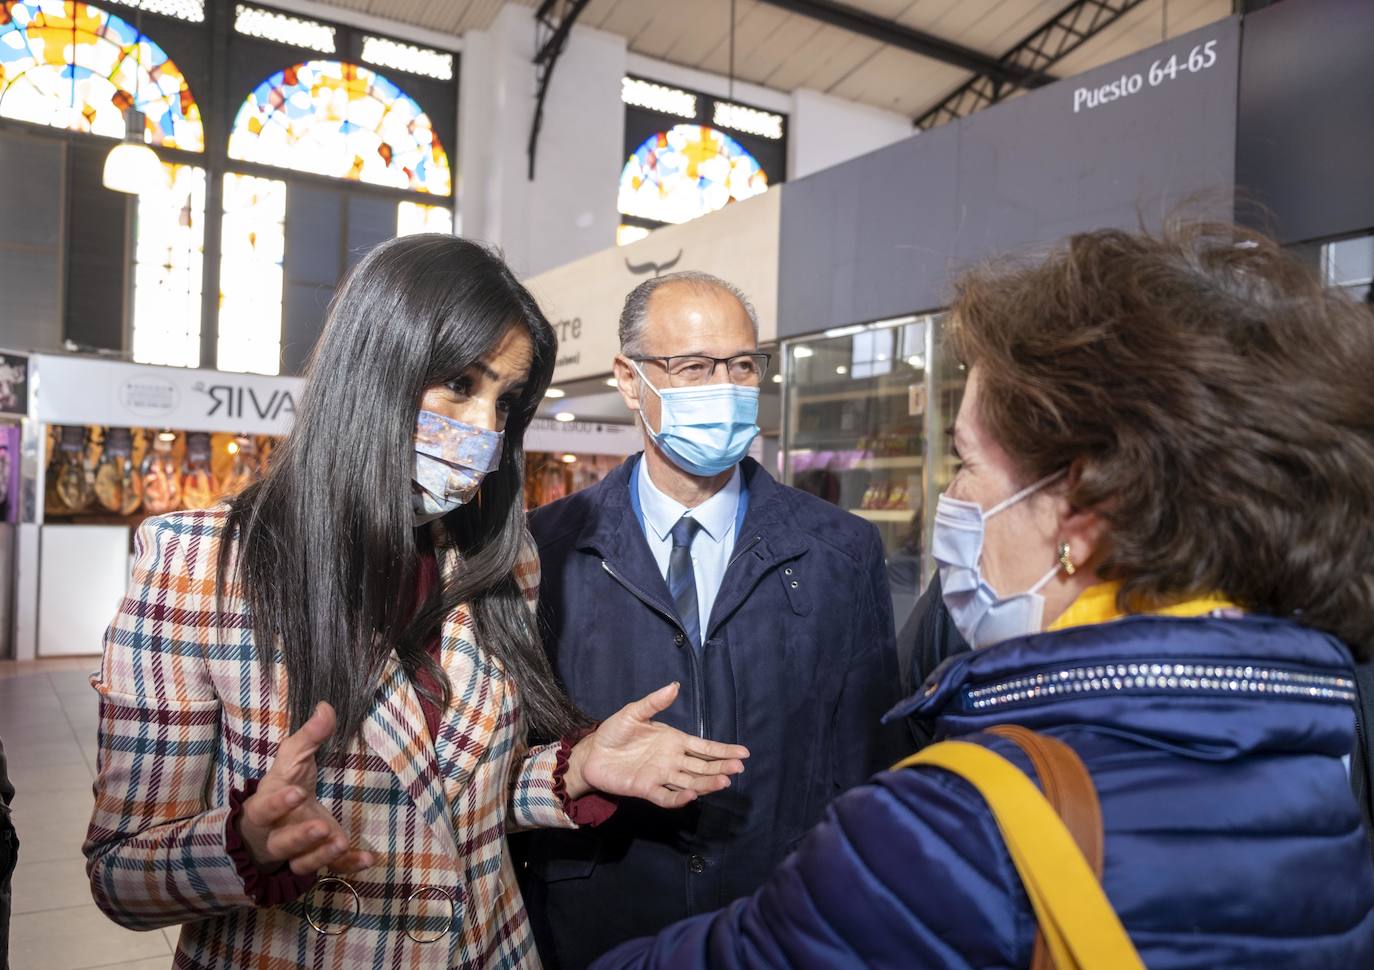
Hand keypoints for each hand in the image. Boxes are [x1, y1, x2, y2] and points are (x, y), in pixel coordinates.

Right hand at [236, 702, 375, 877]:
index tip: (298, 792)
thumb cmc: (282, 787)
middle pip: (282, 843)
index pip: (265, 808)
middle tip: (322, 827)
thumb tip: (326, 706)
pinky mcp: (318, 860)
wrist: (269, 827)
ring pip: (302, 863)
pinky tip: (368, 859)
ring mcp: (297, 852)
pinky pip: (331, 870)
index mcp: (265, 808)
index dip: (278, 803)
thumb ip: (308, 737)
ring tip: (342, 842)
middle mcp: (277, 835)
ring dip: (321, 855)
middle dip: (301, 837)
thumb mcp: (291, 761)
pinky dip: (348, 866)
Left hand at [565, 683, 749, 808]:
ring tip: (724, 782)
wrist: (592, 753)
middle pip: (702, 766)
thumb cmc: (614, 731)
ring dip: (707, 783)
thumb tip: (675, 685)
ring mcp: (661, 776)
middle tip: (738, 768)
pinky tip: (692, 794)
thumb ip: (654, 702)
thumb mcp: (634, 712)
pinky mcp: (646, 789)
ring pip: (690, 782)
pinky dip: (680, 797)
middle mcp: (672, 760)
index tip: (743, 753)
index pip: (704, 748)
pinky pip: (667, 796)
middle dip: (721, 768)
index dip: (724, 750)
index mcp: (674, 741)